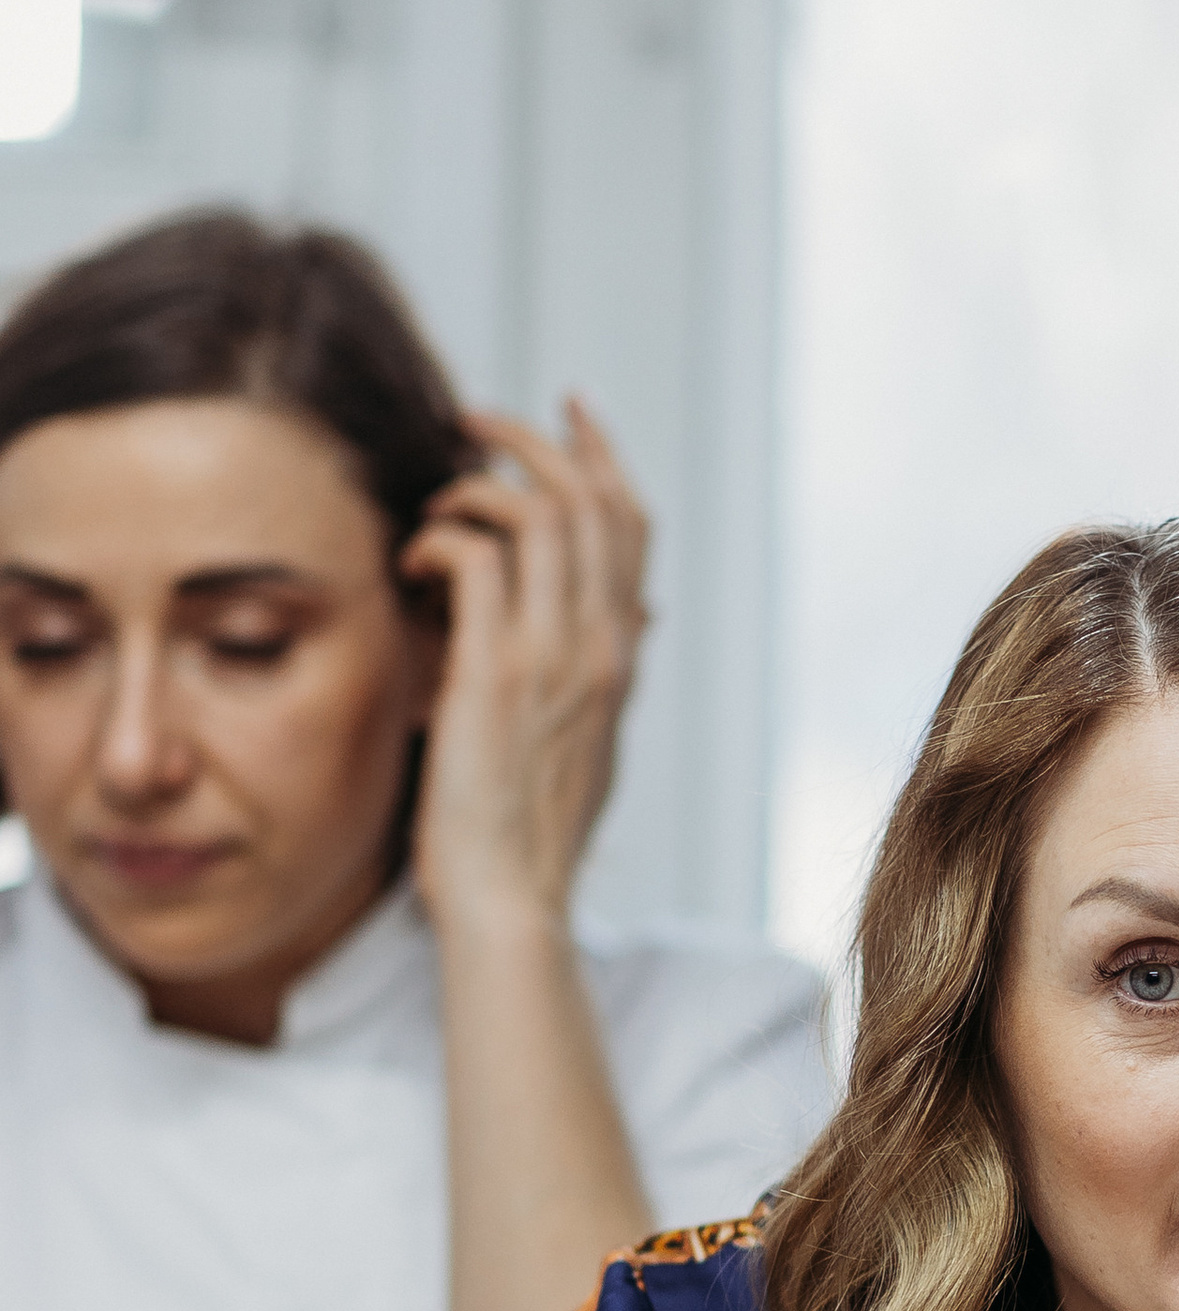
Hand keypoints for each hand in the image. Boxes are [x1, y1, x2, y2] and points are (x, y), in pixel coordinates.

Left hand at [406, 401, 649, 937]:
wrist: (511, 898)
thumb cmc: (529, 831)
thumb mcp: (591, 742)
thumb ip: (607, 670)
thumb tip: (635, 614)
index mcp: (620, 656)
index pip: (631, 525)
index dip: (601, 455)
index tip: (568, 412)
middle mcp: (599, 645)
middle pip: (588, 497)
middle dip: (529, 438)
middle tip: (471, 420)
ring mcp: (553, 657)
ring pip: (537, 512)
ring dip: (475, 486)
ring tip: (435, 503)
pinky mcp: (495, 673)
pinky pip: (475, 557)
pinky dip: (439, 537)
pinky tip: (412, 562)